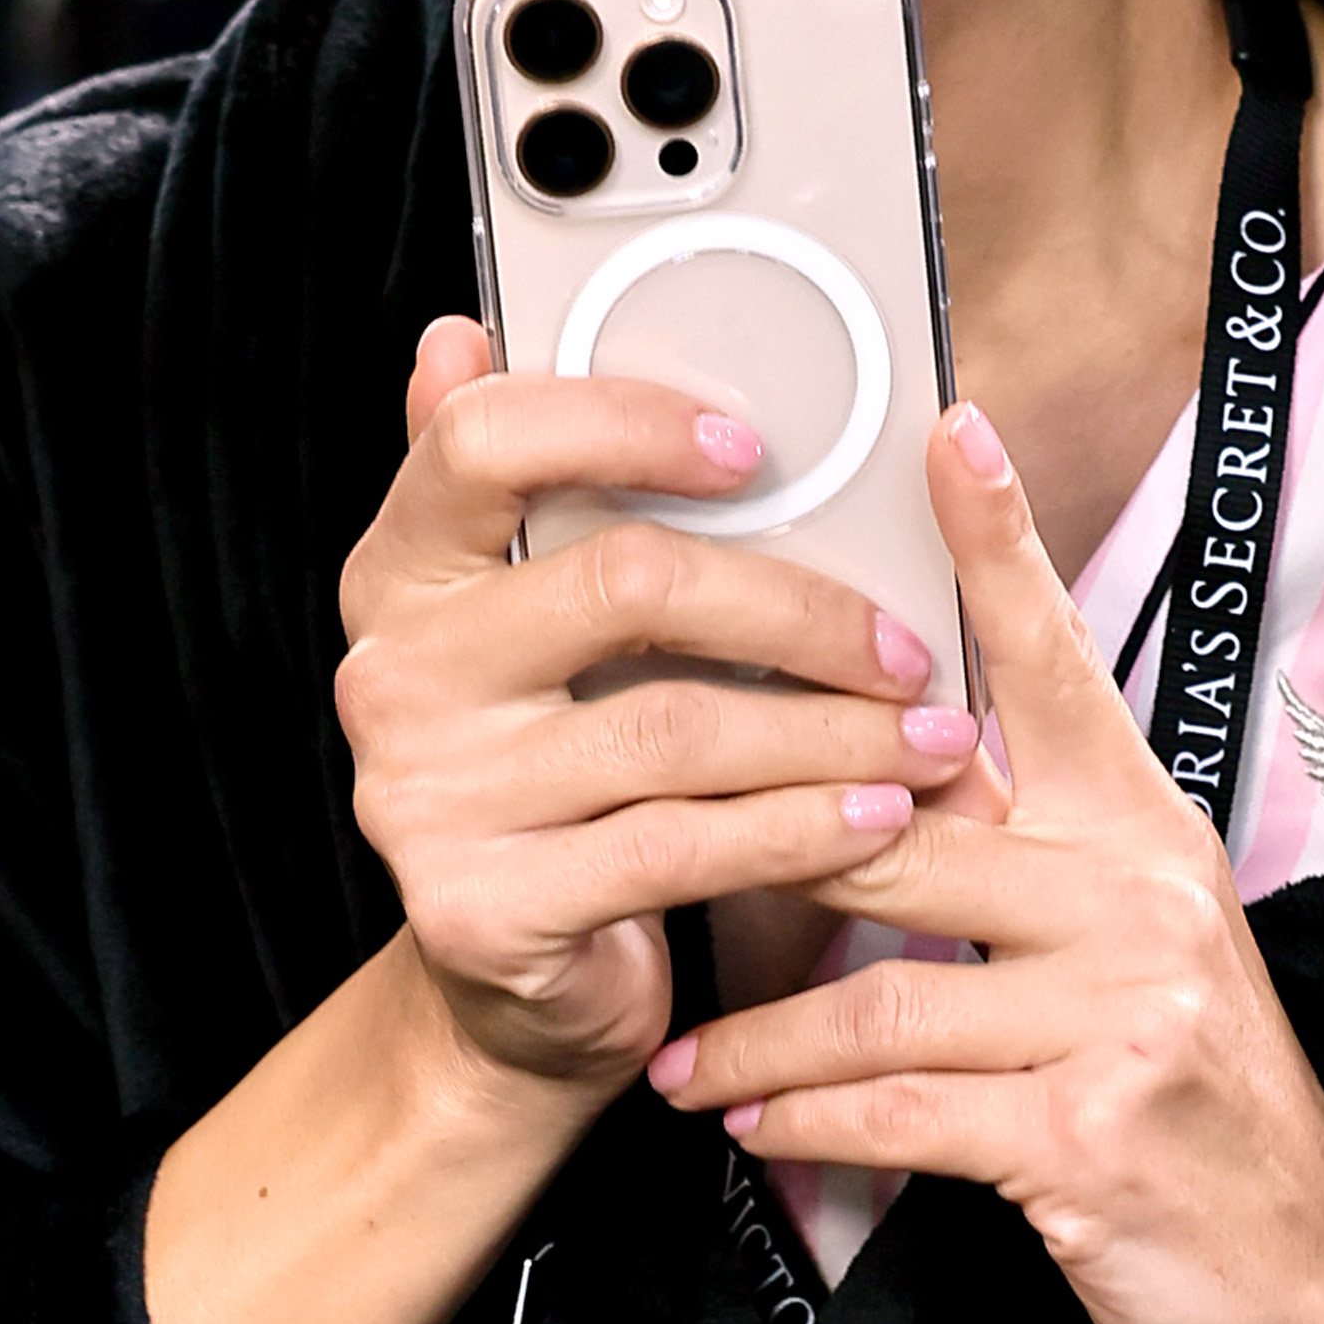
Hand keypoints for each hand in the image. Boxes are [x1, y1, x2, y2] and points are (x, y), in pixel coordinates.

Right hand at [333, 321, 977, 1101]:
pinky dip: (800, 828)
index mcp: (400, 573)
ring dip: (831, 730)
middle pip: (620, 581)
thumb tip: (461, 333)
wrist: (516, 990)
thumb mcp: (544, 635)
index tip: (753, 445)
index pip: (479, 443)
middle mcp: (391, 675)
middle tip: (905, 640)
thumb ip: (528, 495)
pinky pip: (679, 846)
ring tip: (932, 736)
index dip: (622, 423)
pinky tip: (877, 816)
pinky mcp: (481, 909)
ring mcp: (425, 797)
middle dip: (796, 606)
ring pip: (673, 727)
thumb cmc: (568, 778)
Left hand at [640, 407, 1323, 1323]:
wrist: (1312, 1279)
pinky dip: (803, 1120)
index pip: (1057, 667)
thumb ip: (1029, 869)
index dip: (999, 548)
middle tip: (640, 866)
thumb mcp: (1133, 955)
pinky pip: (899, 1107)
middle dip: (758, 863)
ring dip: (760, 1039)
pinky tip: (748, 1126)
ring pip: (879, 992)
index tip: (945, 432)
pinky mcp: (1086, 1132)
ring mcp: (1121, 1012)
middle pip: (902, 834)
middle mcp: (1139, 896)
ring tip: (687, 1065)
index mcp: (1145, 831)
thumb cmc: (1193, 1109)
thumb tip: (887, 799)